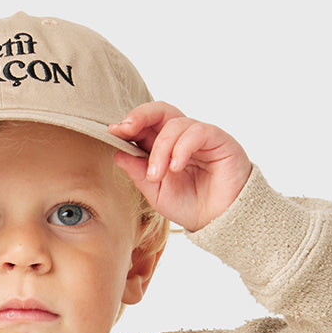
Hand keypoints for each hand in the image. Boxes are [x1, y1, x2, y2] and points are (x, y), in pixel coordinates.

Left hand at [108, 104, 251, 231]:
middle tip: (125, 129)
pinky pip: (197, 132)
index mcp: (165, 147)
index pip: (146, 126)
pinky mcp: (218, 139)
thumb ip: (138, 173)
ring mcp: (200, 136)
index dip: (129, 125)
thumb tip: (117, 153)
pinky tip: (175, 168)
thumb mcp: (156, 193)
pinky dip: (182, 148)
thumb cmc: (190, 206)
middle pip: (160, 111)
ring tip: (156, 176)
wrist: (219, 221)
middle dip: (140, 115)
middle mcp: (181, 137)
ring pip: (175, 124)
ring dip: (160, 149)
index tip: (112, 131)